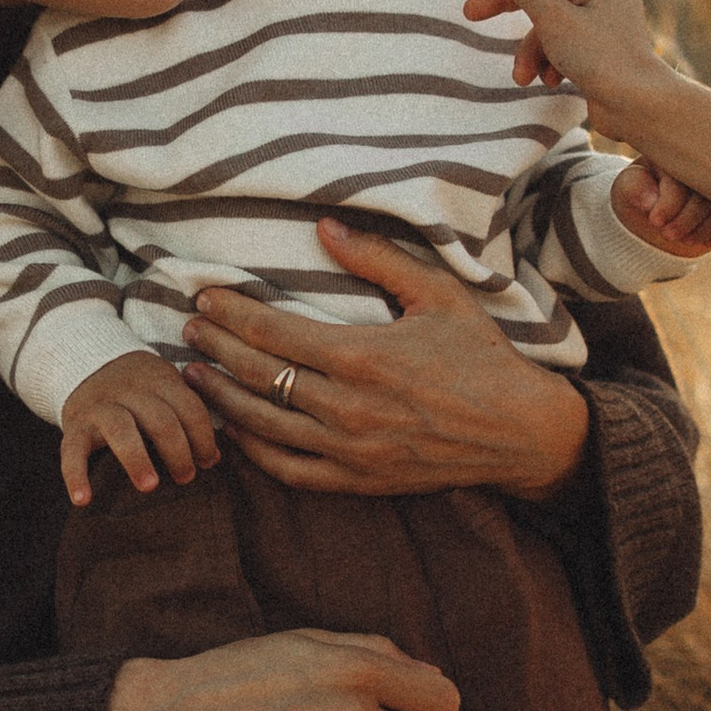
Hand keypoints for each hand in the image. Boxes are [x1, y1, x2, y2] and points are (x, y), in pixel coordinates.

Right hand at [59, 350, 219, 505]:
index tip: (208, 462)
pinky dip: (75, 476)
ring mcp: (100, 407)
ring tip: (150, 486)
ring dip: (137, 459)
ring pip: (121, 430)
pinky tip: (83, 500)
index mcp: (159, 380)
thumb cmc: (140, 388)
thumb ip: (190, 417)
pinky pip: (72, 451)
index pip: (189, 408)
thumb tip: (214, 459)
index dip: (203, 437)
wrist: (87, 361)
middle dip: (178, 452)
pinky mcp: (75, 425)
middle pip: (160, 420)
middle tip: (185, 478)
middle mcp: (129, 391)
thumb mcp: (167, 389)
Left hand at [183, 219, 590, 499]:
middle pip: (256, 375)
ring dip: (219, 398)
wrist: (521, 433)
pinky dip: (253, 450)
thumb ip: (379, 259)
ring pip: (261, 424)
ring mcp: (349, 450)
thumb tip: (325, 228)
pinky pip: (288, 469)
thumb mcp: (439, 295)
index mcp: (362, 356)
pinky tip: (233, 430)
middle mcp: (346, 407)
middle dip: (214, 348)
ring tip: (193, 375)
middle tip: (189, 327)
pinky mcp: (357, 481)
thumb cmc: (483, 357)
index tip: (205, 297)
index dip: (230, 313)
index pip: (271, 332)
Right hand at [462, 0, 659, 100]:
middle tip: (470, 14)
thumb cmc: (601, 58)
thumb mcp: (554, 19)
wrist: (638, 106)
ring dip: (530, 48)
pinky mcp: (597, 42)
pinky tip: (549, 81)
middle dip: (507, 4)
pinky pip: (561, 39)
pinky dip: (549, 59)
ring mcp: (600, 14)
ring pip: (548, 18)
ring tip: (521, 75)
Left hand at [612, 159, 710, 257]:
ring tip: (682, 240)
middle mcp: (708, 159)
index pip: (683, 174)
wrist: (657, 212)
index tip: (655, 221)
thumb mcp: (628, 187)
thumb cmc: (639, 193)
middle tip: (668, 235)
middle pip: (710, 188)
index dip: (670, 202)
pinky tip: (703, 239)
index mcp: (679, 148)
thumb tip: (650, 201)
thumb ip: (634, 188)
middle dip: (689, 218)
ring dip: (705, 228)